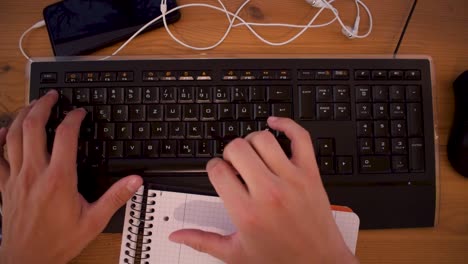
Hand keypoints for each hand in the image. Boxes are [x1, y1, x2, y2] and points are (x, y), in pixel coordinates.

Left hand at [0, 90, 141, 263]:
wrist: (27, 260)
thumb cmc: (58, 242)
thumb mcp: (93, 221)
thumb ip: (115, 197)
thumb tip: (135, 180)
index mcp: (59, 179)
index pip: (65, 136)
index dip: (73, 118)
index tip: (80, 112)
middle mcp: (34, 173)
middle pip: (33, 127)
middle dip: (42, 105)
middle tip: (52, 96)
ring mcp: (16, 178)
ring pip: (12, 136)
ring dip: (22, 116)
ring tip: (32, 105)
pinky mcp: (4, 186)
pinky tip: (2, 131)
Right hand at [169, 117, 357, 263]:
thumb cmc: (280, 260)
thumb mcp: (236, 254)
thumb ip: (203, 241)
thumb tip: (177, 235)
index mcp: (246, 212)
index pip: (218, 170)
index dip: (214, 168)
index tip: (219, 173)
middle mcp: (268, 192)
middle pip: (237, 148)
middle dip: (230, 153)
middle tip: (235, 165)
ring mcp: (292, 180)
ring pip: (263, 139)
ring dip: (252, 141)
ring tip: (252, 154)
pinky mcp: (310, 174)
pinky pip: (300, 137)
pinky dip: (286, 124)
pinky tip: (275, 124)